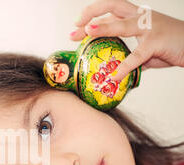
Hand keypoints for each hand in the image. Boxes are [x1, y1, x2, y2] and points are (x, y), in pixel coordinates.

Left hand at [69, 0, 183, 80]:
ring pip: (123, 25)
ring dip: (104, 28)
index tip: (76, 25)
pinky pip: (137, 56)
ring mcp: (149, 27)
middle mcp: (141, 16)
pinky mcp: (157, 42)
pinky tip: (114, 76)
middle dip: (91, 14)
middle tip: (75, 29)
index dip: (91, 15)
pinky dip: (124, 66)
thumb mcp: (146, 47)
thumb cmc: (171, 45)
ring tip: (88, 34)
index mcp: (137, 16)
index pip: (110, 10)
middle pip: (113, 6)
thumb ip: (130, 54)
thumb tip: (115, 69)